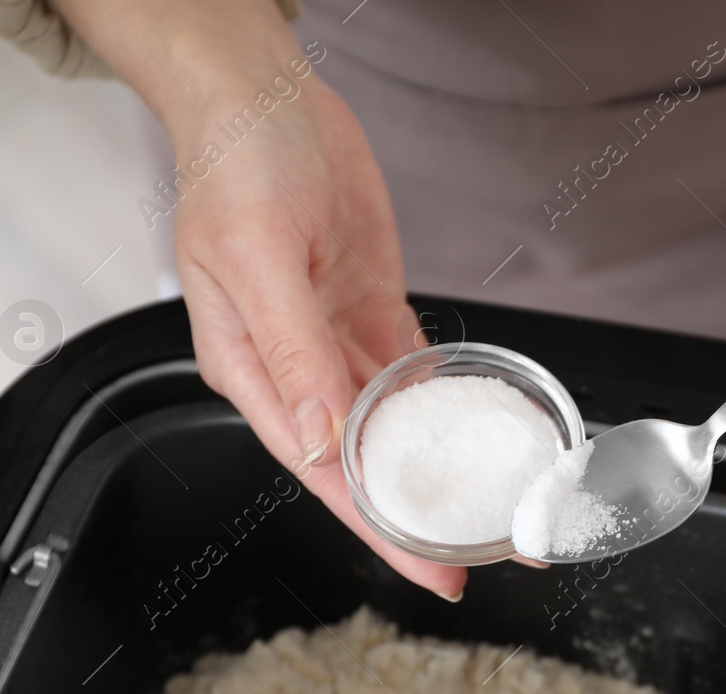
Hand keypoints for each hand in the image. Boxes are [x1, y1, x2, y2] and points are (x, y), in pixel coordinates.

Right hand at [48, 0, 464, 598]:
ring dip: (438, 466)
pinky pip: (410, 369)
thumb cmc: (234, 160)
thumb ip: (289, 351)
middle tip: (486, 552)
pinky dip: (441, 402)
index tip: (432, 568)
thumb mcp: (256, 254)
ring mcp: (334, 339)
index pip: (322, 472)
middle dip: (419, 513)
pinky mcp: (369, 307)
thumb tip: (316, 436)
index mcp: (252, 370)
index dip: (378, 527)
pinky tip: (473, 433)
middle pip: (363, 463)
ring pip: (391, 424)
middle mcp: (296, 368)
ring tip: (492, 506)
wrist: (263, 93)